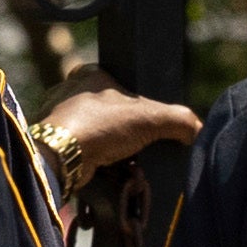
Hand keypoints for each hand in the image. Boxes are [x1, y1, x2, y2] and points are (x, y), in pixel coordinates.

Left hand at [34, 86, 203, 197]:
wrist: (60, 157)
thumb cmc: (101, 126)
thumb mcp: (152, 118)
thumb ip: (181, 120)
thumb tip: (196, 131)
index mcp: (89, 75)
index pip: (115, 80)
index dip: (133, 99)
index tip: (144, 118)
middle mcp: (67, 93)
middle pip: (105, 110)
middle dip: (121, 129)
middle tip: (137, 144)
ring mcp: (55, 119)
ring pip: (92, 132)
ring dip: (107, 147)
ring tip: (123, 161)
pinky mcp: (50, 145)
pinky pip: (79, 151)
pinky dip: (92, 161)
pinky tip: (105, 171)